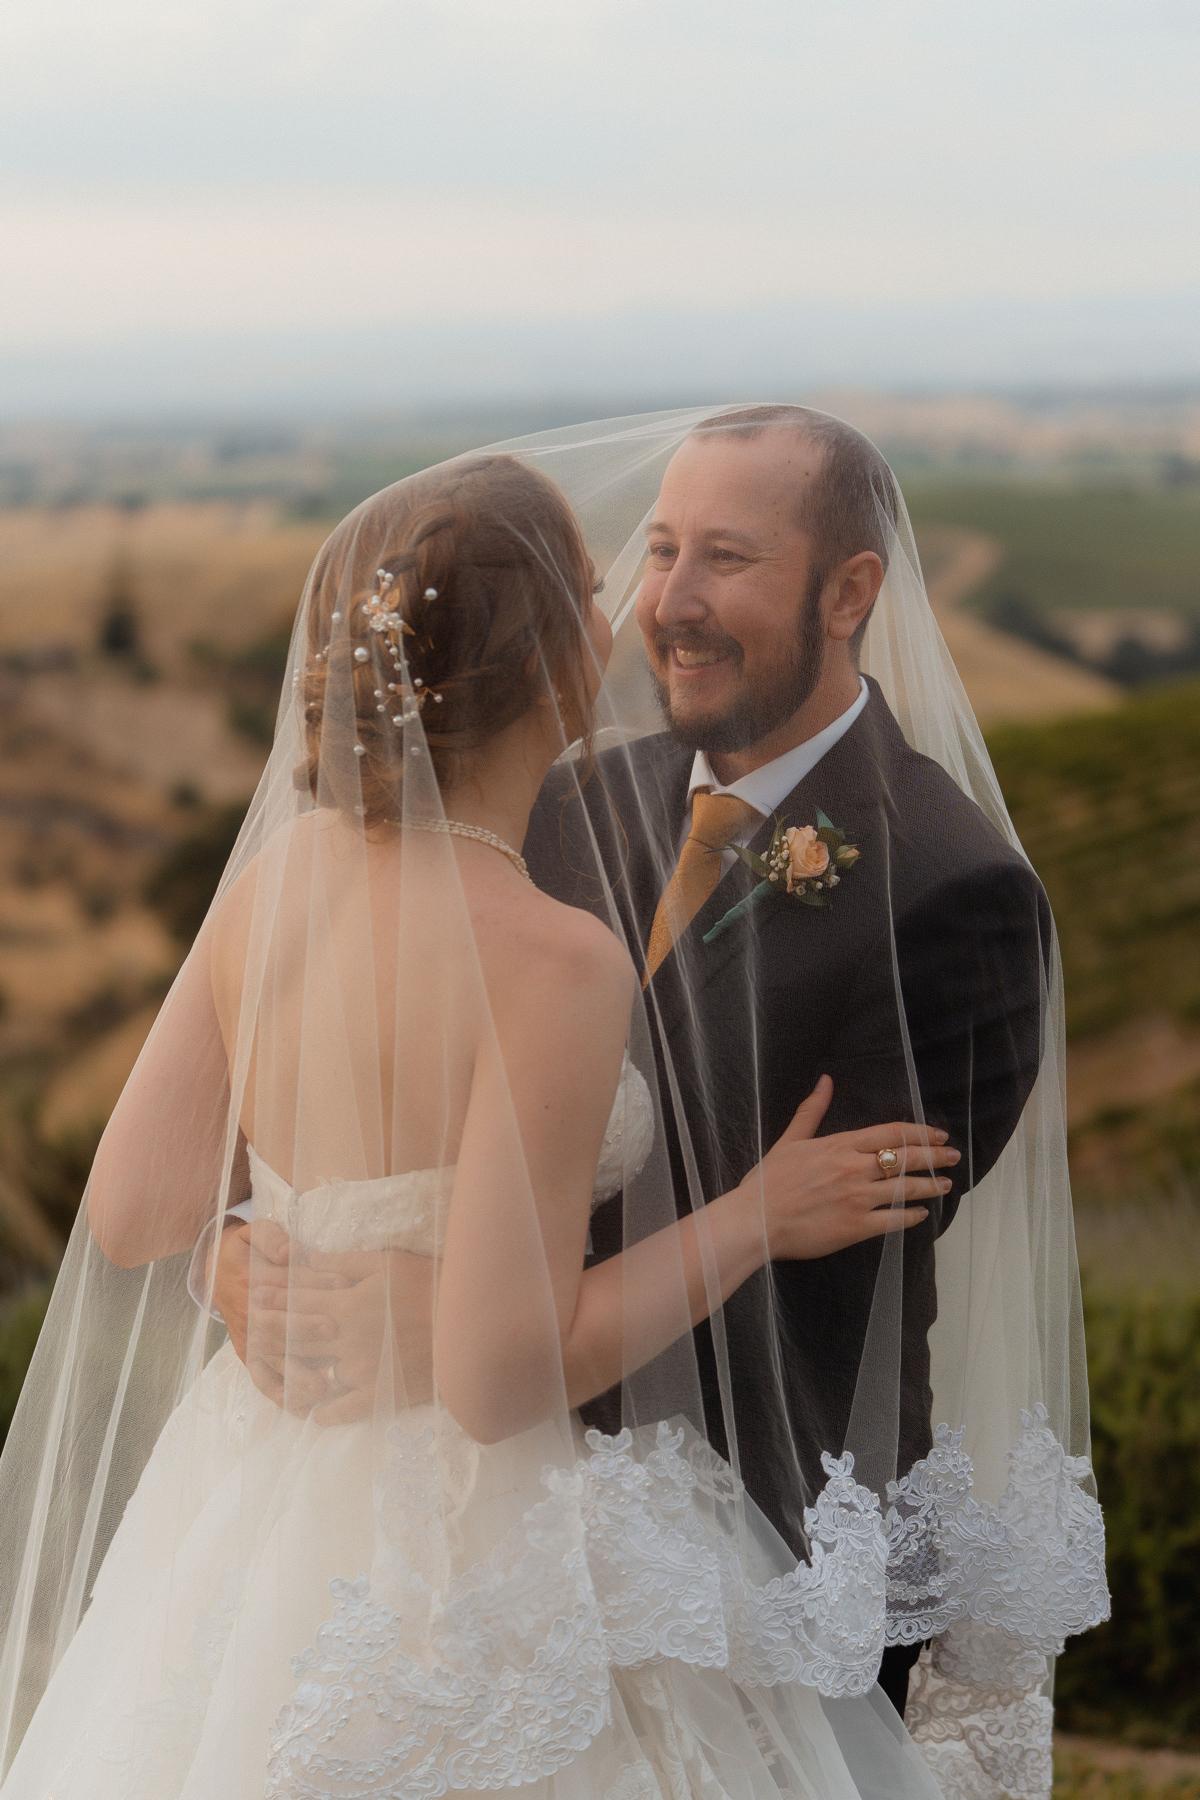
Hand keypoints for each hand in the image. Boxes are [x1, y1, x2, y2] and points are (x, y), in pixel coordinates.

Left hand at [210, 1221, 435, 1422]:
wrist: (467, 1325)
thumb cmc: (429, 1285)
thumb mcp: (387, 1263)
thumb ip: (343, 1264)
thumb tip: (308, 1259)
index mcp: (346, 1305)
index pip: (297, 1302)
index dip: (272, 1298)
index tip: (252, 1295)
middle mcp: (345, 1341)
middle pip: (296, 1339)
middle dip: (269, 1334)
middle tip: (249, 1332)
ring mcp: (361, 1371)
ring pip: (314, 1377)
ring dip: (292, 1375)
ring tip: (274, 1374)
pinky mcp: (379, 1394)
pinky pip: (342, 1409)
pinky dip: (325, 1412)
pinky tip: (315, 1411)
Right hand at [740, 1075, 959, 1260]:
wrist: (755, 1220)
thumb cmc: (769, 1181)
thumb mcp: (790, 1140)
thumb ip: (812, 1111)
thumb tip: (826, 1080)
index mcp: (840, 1145)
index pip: (891, 1133)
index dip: (920, 1132)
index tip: (939, 1134)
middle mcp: (854, 1169)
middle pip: (905, 1158)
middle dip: (934, 1156)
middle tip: (954, 1156)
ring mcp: (858, 1199)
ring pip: (905, 1188)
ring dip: (929, 1185)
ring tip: (945, 1184)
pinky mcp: (856, 1227)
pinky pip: (894, 1220)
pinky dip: (911, 1216)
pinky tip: (922, 1214)